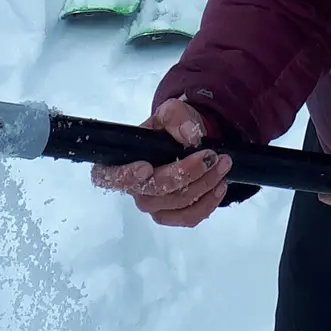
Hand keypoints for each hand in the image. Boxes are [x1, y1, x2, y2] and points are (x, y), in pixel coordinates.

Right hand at [92, 98, 232, 228]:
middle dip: (186, 173)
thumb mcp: (173, 111)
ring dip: (203, 186)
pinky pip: (188, 218)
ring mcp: (152, 205)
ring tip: (223, 165)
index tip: (146, 168)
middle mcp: (132, 187)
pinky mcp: (171, 215)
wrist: (190, 141)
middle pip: (152, 192)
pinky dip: (208, 203)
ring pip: (175, 204)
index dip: (125, 176)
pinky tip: (220, 185)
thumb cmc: (172, 127)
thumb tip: (190, 137)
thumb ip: (177, 118)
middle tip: (211, 156)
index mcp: (120, 160)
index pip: (107, 176)